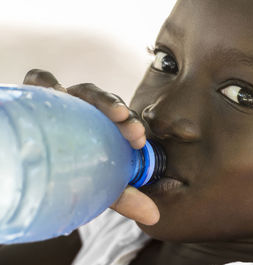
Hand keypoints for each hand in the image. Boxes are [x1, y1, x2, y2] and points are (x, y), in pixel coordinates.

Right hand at [23, 69, 159, 224]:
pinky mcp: (36, 99)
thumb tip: (154, 216)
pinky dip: (46, 80)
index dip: (132, 125)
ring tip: (112, 111)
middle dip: (119, 110)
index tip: (138, 140)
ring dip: (98, 97)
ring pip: (82, 90)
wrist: (30, 172)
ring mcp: (63, 104)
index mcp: (103, 129)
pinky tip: (54, 90)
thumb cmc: (68, 175)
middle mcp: (85, 113)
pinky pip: (39, 81)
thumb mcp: (99, 187)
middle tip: (128, 125)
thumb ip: (124, 197)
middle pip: (105, 102)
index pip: (121, 120)